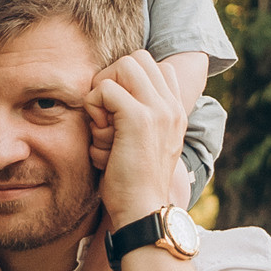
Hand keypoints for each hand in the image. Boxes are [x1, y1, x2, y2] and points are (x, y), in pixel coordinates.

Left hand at [91, 51, 191, 227]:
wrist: (144, 211)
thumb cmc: (134, 185)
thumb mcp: (143, 146)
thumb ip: (138, 120)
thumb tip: (109, 99)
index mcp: (176, 112)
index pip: (156, 67)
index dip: (129, 80)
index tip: (116, 109)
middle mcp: (171, 106)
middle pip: (138, 59)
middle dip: (113, 77)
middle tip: (104, 111)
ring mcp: (158, 109)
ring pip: (124, 65)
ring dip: (103, 88)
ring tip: (102, 121)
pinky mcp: (138, 118)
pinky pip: (105, 89)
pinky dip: (93, 106)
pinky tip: (98, 132)